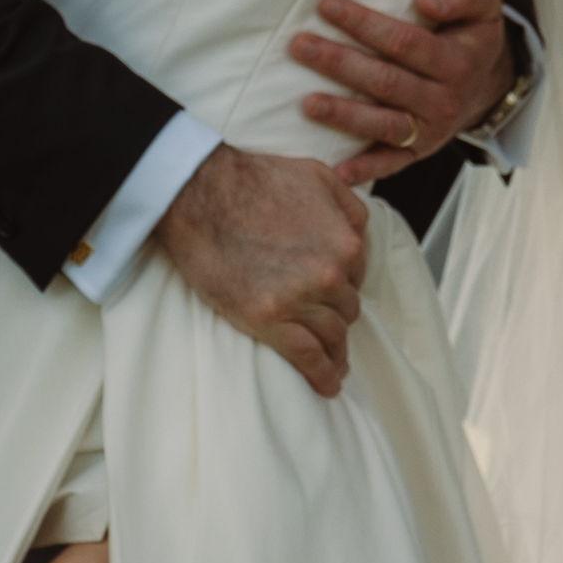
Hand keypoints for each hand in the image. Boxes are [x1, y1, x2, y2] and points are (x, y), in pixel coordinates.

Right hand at [151, 145, 369, 396]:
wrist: (201, 193)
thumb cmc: (255, 179)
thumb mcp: (320, 177)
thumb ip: (351, 208)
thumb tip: (361, 238)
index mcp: (346, 244)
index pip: (356, 279)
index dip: (342, 287)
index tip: (332, 298)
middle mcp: (330, 275)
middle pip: (346, 311)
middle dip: (337, 318)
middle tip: (328, 329)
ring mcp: (300, 301)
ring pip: (332, 337)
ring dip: (335, 352)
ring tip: (334, 365)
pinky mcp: (269, 320)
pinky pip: (309, 358)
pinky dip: (322, 375)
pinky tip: (327, 385)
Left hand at [292, 0, 510, 186]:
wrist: (486, 85)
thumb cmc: (470, 35)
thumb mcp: (484, 5)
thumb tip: (426, 0)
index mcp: (457, 62)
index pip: (404, 42)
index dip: (365, 24)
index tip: (326, 5)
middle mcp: (444, 100)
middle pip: (386, 82)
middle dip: (340, 63)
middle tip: (300, 46)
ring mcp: (430, 131)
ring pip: (383, 124)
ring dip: (343, 115)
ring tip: (306, 103)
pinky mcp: (418, 152)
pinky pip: (390, 163)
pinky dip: (364, 170)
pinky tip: (337, 170)